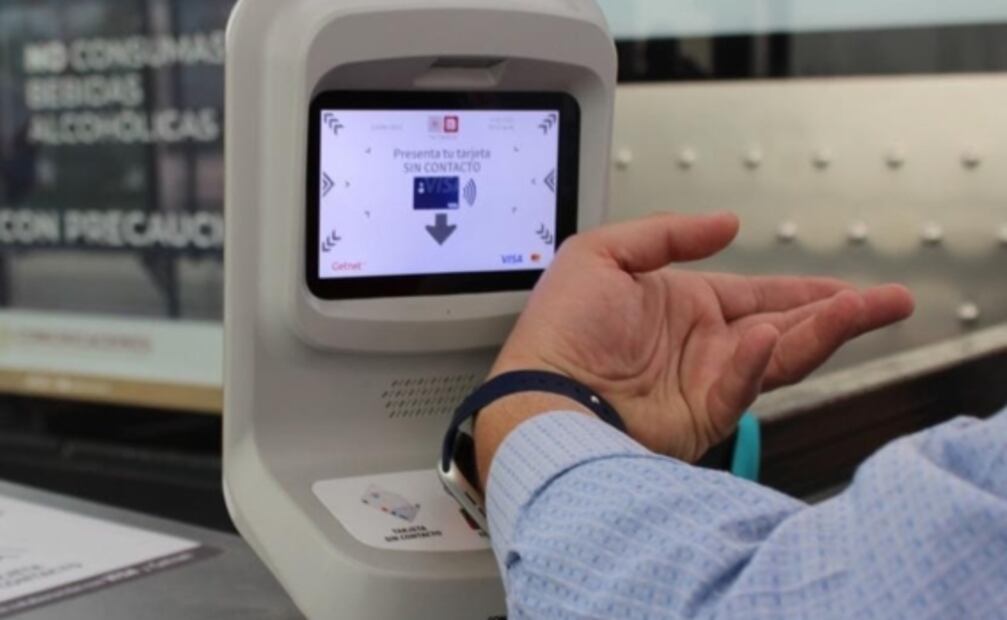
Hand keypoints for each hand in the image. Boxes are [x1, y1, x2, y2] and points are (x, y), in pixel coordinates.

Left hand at [479, 212, 914, 470]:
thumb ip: (665, 234)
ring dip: (823, 333)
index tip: (847, 288)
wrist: (540, 392)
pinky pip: (741, 387)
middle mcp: (703, 346)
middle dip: (841, 313)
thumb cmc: (557, 331)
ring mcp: (705, 382)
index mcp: (684, 307)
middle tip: (889, 301)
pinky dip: (754, 362)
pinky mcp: (700, 416)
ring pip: (780, 357)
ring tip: (864, 310)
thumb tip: (726, 224)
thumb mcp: (602, 254)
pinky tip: (765, 338)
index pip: (759, 296)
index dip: (805, 291)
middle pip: (787, 326)